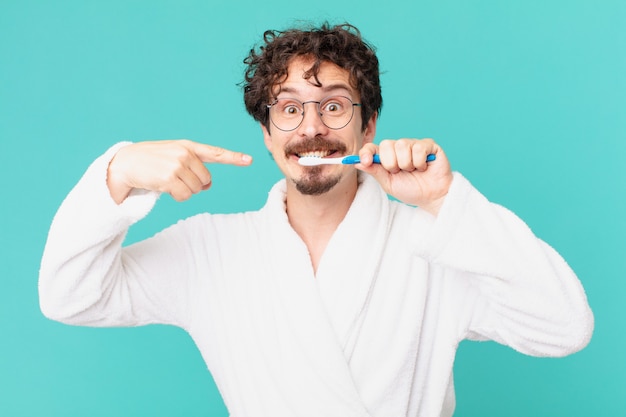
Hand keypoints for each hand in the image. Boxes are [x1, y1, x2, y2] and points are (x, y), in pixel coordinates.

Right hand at [107, 139, 252, 203]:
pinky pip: (185, 196)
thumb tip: (208, 186)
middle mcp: (185, 154)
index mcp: (187, 146)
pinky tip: (164, 188)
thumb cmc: (151, 161)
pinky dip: (177, 197)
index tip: (249, 160)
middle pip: (206, 180)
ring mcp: (177, 165)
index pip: (215, 153)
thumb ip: (193, 165)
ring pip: (196, 189)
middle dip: (195, 184)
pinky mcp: (169, 178)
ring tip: (168, 181)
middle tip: (176, 179)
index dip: (233, 158)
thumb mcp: (172, 156)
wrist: (126, 163)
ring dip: (184, 191)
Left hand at [356, 138, 452, 215]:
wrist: (432, 197)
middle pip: (386, 144)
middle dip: (391, 163)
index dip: (366, 152)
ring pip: (402, 145)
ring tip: (413, 171)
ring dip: (406, 164)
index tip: (365, 161)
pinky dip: (420, 162)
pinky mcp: (429, 145)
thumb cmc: (411, 190)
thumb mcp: (388, 183)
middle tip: (400, 172)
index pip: (372, 147)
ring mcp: (414, 145)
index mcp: (386, 157)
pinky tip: (424, 167)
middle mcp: (399, 148)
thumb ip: (374, 171)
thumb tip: (356, 162)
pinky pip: (418, 148)